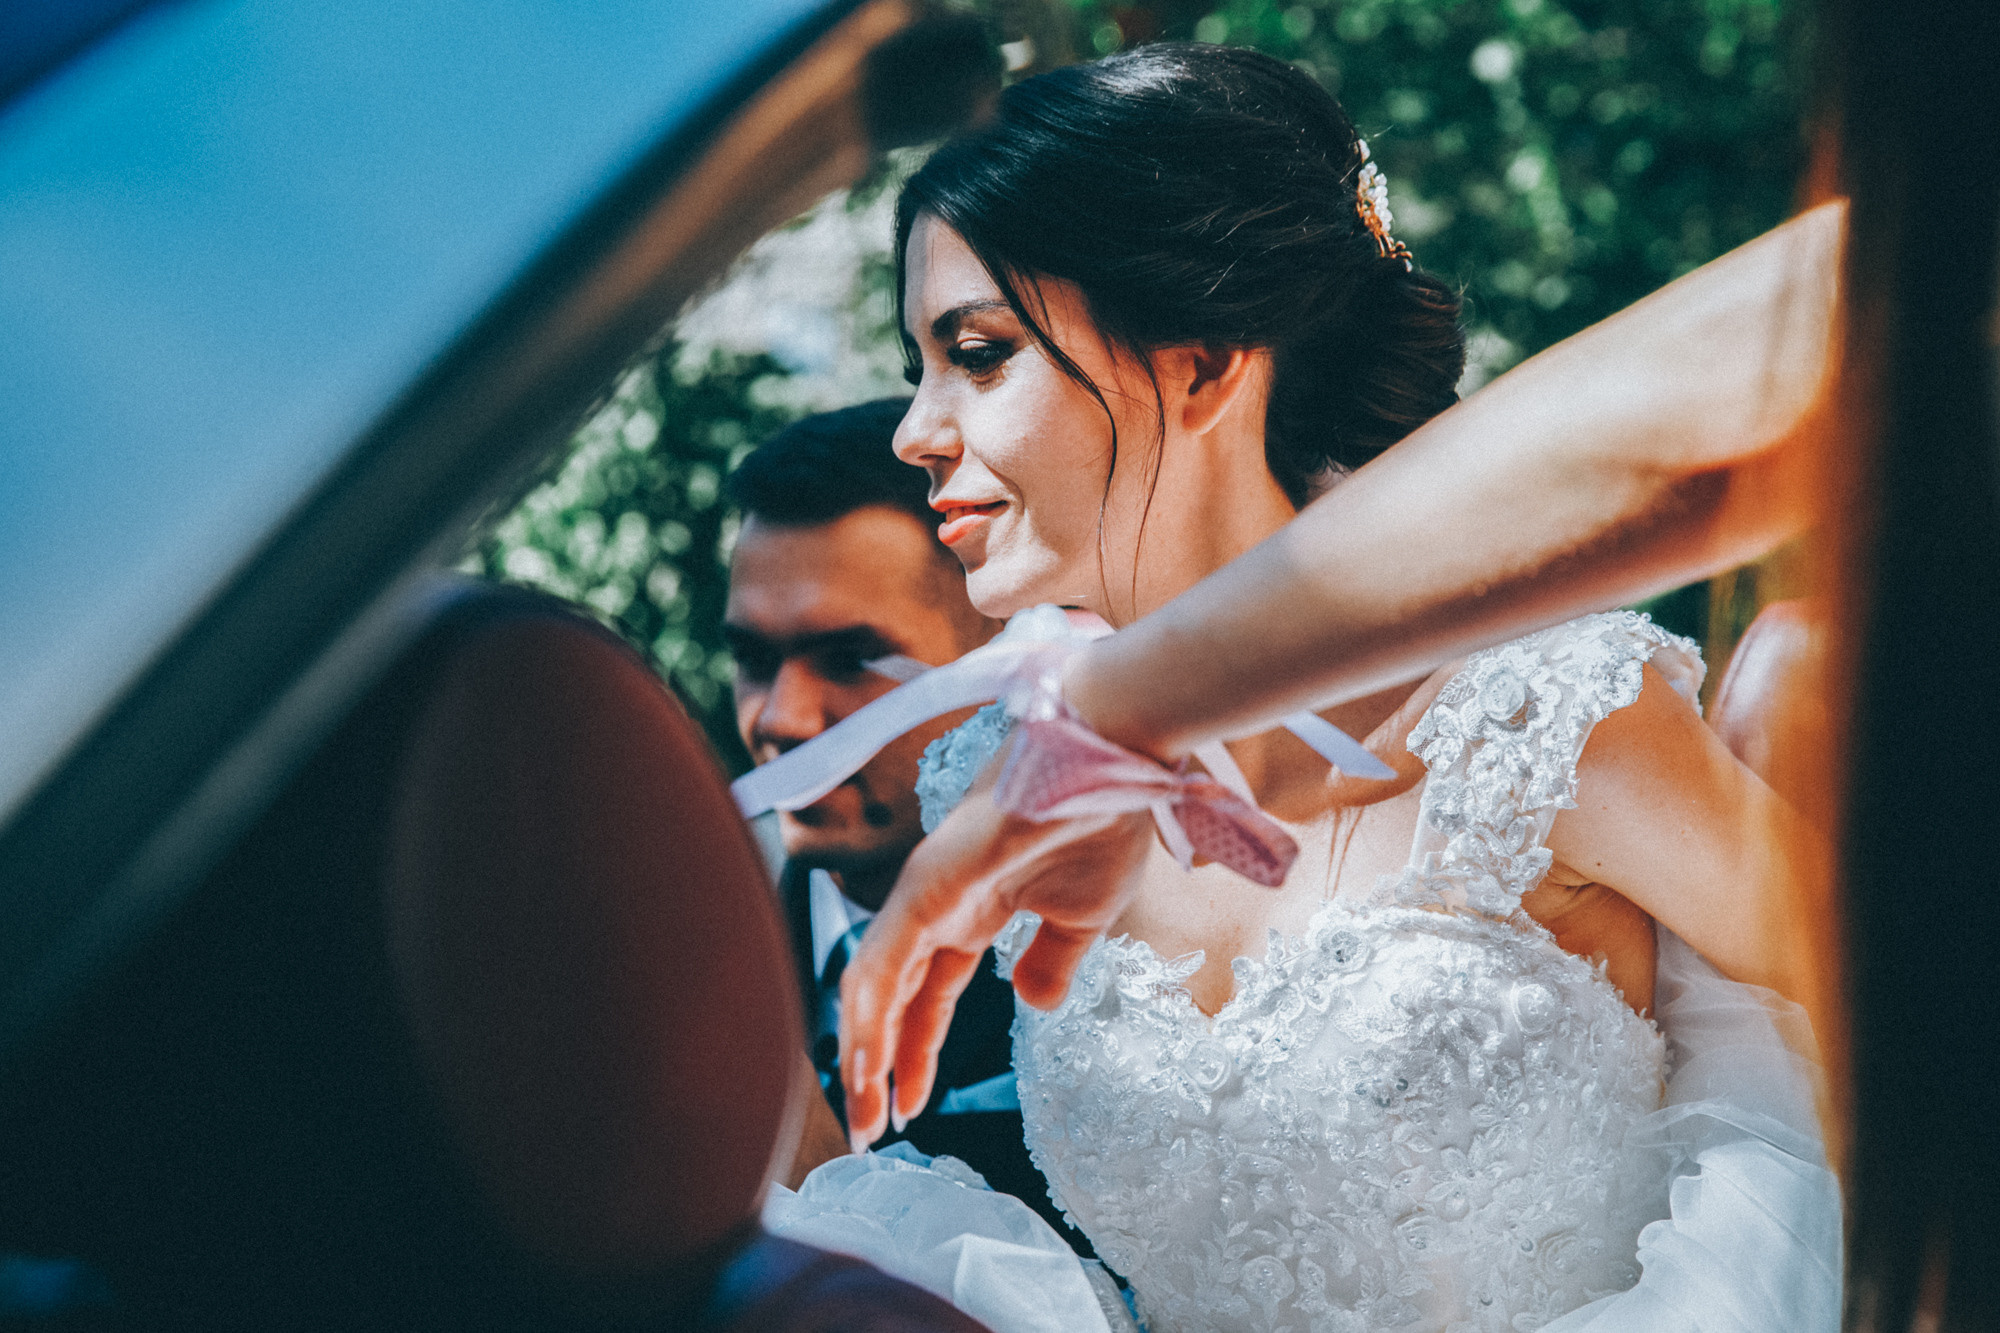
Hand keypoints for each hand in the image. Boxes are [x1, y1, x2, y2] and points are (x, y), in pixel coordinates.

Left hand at [838, 740, 1152, 1149]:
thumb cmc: (1103, 825)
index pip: (929, 995)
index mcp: (975, 913)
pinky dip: (868, 1015)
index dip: (916, 1051)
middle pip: (892, 999)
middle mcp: (939, 907)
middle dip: (878, 1066)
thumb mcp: (1083, 918)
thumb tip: (1030, 1006)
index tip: (908, 1109)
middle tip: (867, 1129)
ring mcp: (926, 895)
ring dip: (864, 1052)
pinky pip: (882, 961)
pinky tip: (864, 1063)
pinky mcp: (924, 887)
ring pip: (875, 985)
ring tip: (860, 1114)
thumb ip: (1051, 963)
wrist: (1113, 767)